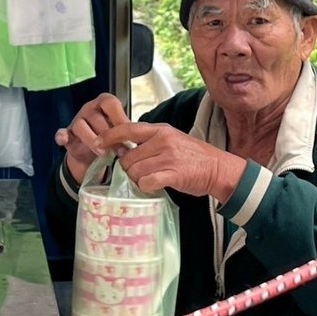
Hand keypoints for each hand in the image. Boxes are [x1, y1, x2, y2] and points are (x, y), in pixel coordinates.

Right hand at [55, 94, 130, 183]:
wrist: (92, 152)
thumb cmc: (110, 137)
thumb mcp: (119, 132)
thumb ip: (125, 133)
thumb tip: (135, 143)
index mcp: (104, 103)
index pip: (110, 103)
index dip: (119, 118)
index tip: (128, 134)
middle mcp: (89, 108)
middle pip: (96, 117)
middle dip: (108, 135)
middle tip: (119, 149)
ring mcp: (76, 120)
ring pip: (80, 126)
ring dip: (92, 140)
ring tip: (103, 154)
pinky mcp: (66, 134)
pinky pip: (61, 132)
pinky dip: (62, 136)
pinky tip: (64, 140)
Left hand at [97, 121, 245, 200]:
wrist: (218, 168)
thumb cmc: (193, 156)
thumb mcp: (171, 140)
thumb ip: (148, 142)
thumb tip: (121, 148)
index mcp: (160, 130)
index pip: (127, 128)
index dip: (109, 136)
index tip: (98, 143)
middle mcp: (162, 141)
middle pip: (128, 157)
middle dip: (128, 168)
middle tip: (140, 172)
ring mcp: (168, 157)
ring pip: (135, 171)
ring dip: (137, 179)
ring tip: (150, 179)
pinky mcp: (173, 174)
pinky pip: (146, 182)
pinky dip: (146, 187)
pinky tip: (154, 185)